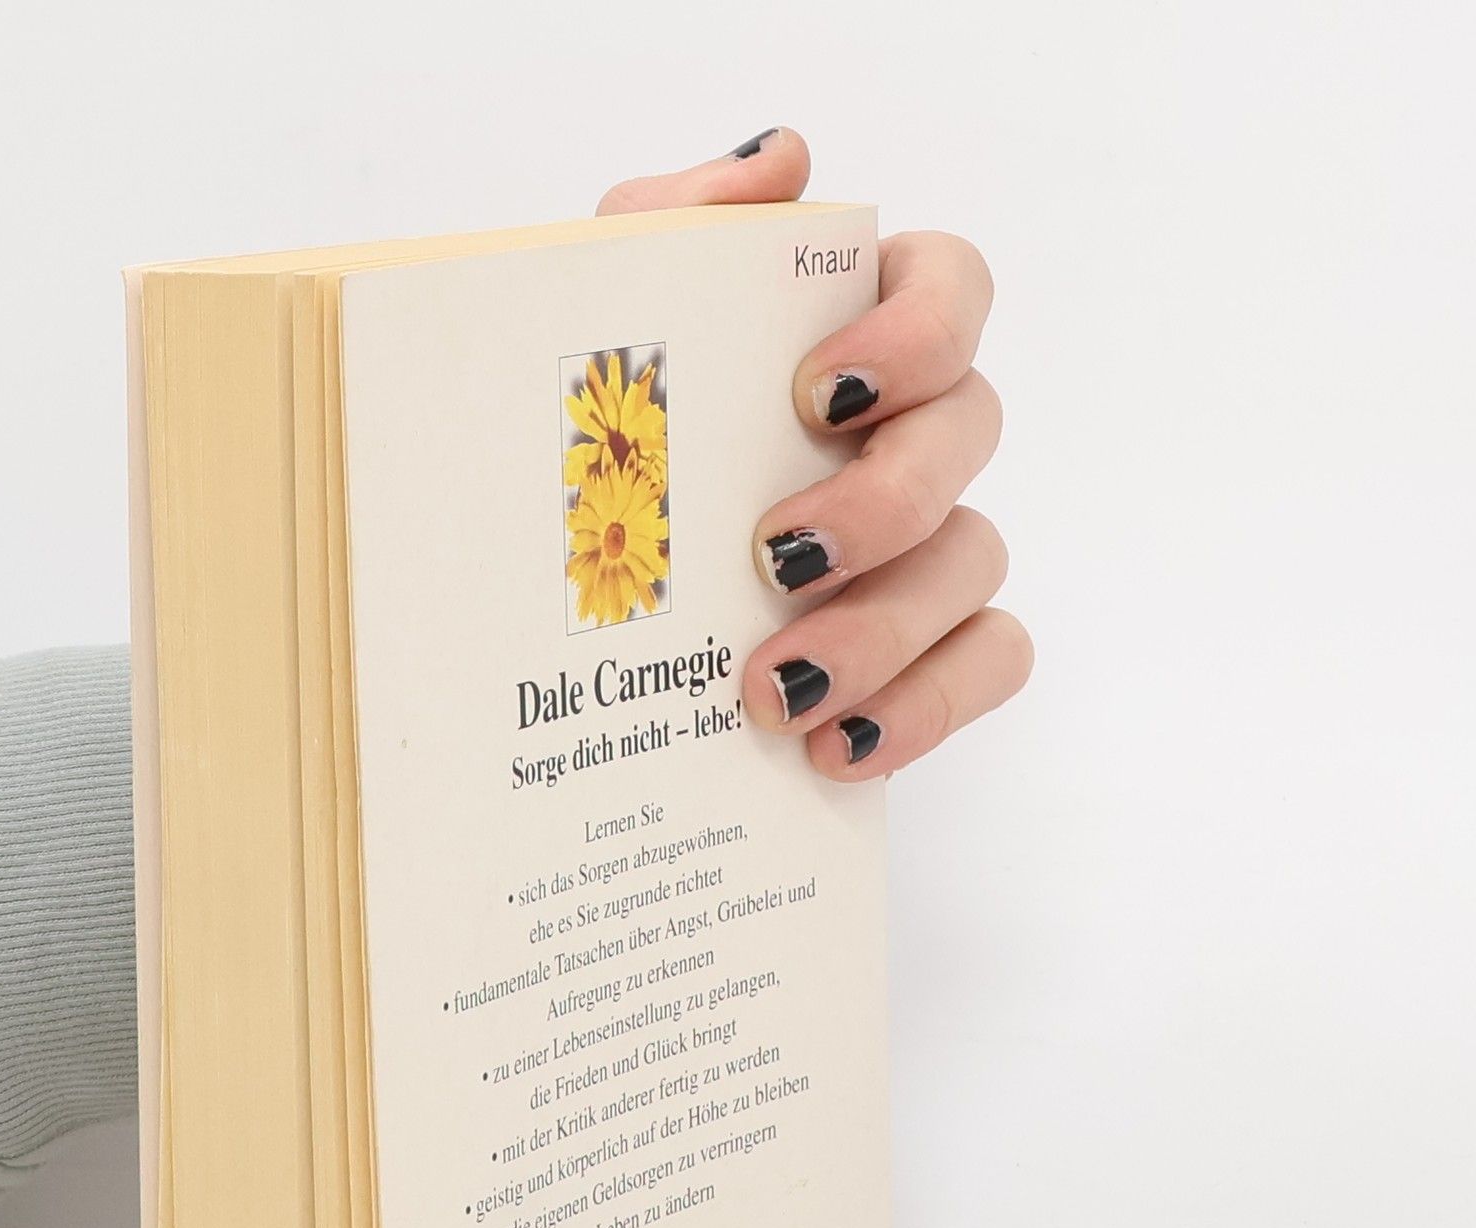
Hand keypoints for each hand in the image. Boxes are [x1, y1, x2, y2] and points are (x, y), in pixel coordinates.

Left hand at [599, 129, 1028, 778]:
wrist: (556, 607)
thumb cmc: (607, 447)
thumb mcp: (612, 333)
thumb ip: (677, 228)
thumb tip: (784, 164)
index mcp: (851, 337)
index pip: (952, 285)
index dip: (914, 333)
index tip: (817, 395)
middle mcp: (908, 433)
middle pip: (971, 433)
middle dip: (886, 499)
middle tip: (777, 558)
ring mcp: (925, 546)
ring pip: (976, 564)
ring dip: (881, 631)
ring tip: (771, 692)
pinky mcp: (925, 650)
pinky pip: (986, 665)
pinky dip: (923, 709)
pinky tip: (830, 749)